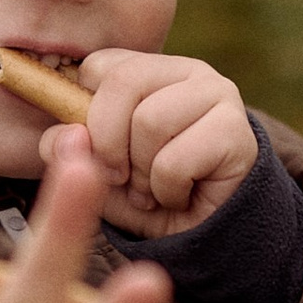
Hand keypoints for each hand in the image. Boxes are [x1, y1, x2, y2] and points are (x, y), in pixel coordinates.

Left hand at [56, 51, 257, 238]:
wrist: (200, 237)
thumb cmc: (144, 192)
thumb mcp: (92, 170)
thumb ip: (65, 147)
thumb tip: (69, 132)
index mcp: (149, 69)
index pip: (99, 66)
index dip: (87, 115)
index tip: (97, 151)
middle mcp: (187, 70)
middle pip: (123, 82)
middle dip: (110, 143)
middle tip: (122, 178)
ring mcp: (218, 94)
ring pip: (150, 120)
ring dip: (142, 173)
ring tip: (154, 189)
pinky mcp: (236, 130)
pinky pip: (174, 161)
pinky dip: (167, 191)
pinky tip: (181, 196)